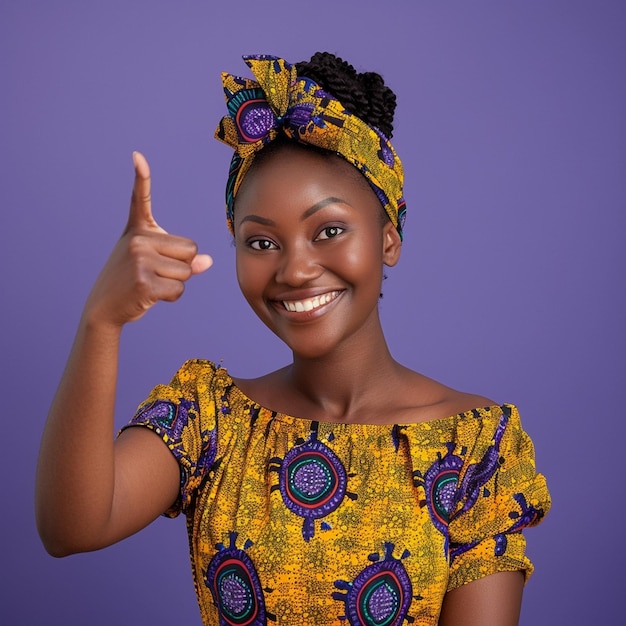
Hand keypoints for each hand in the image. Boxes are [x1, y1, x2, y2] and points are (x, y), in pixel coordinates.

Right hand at [84, 152, 212, 327]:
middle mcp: (137, 239)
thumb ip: (181, 258)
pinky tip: (150, 295)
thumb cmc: (132, 282)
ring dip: (176, 283)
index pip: (141, 199)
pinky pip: (179, 288)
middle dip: (182, 266)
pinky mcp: (143, 281)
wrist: (104, 307)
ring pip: (187, 271)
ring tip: (151, 284)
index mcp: (138, 230)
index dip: (142, 178)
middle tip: (156, 273)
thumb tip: (207, 262)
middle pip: (190, 249)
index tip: (138, 156)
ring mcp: (139, 259)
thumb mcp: (154, 263)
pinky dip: (171, 297)